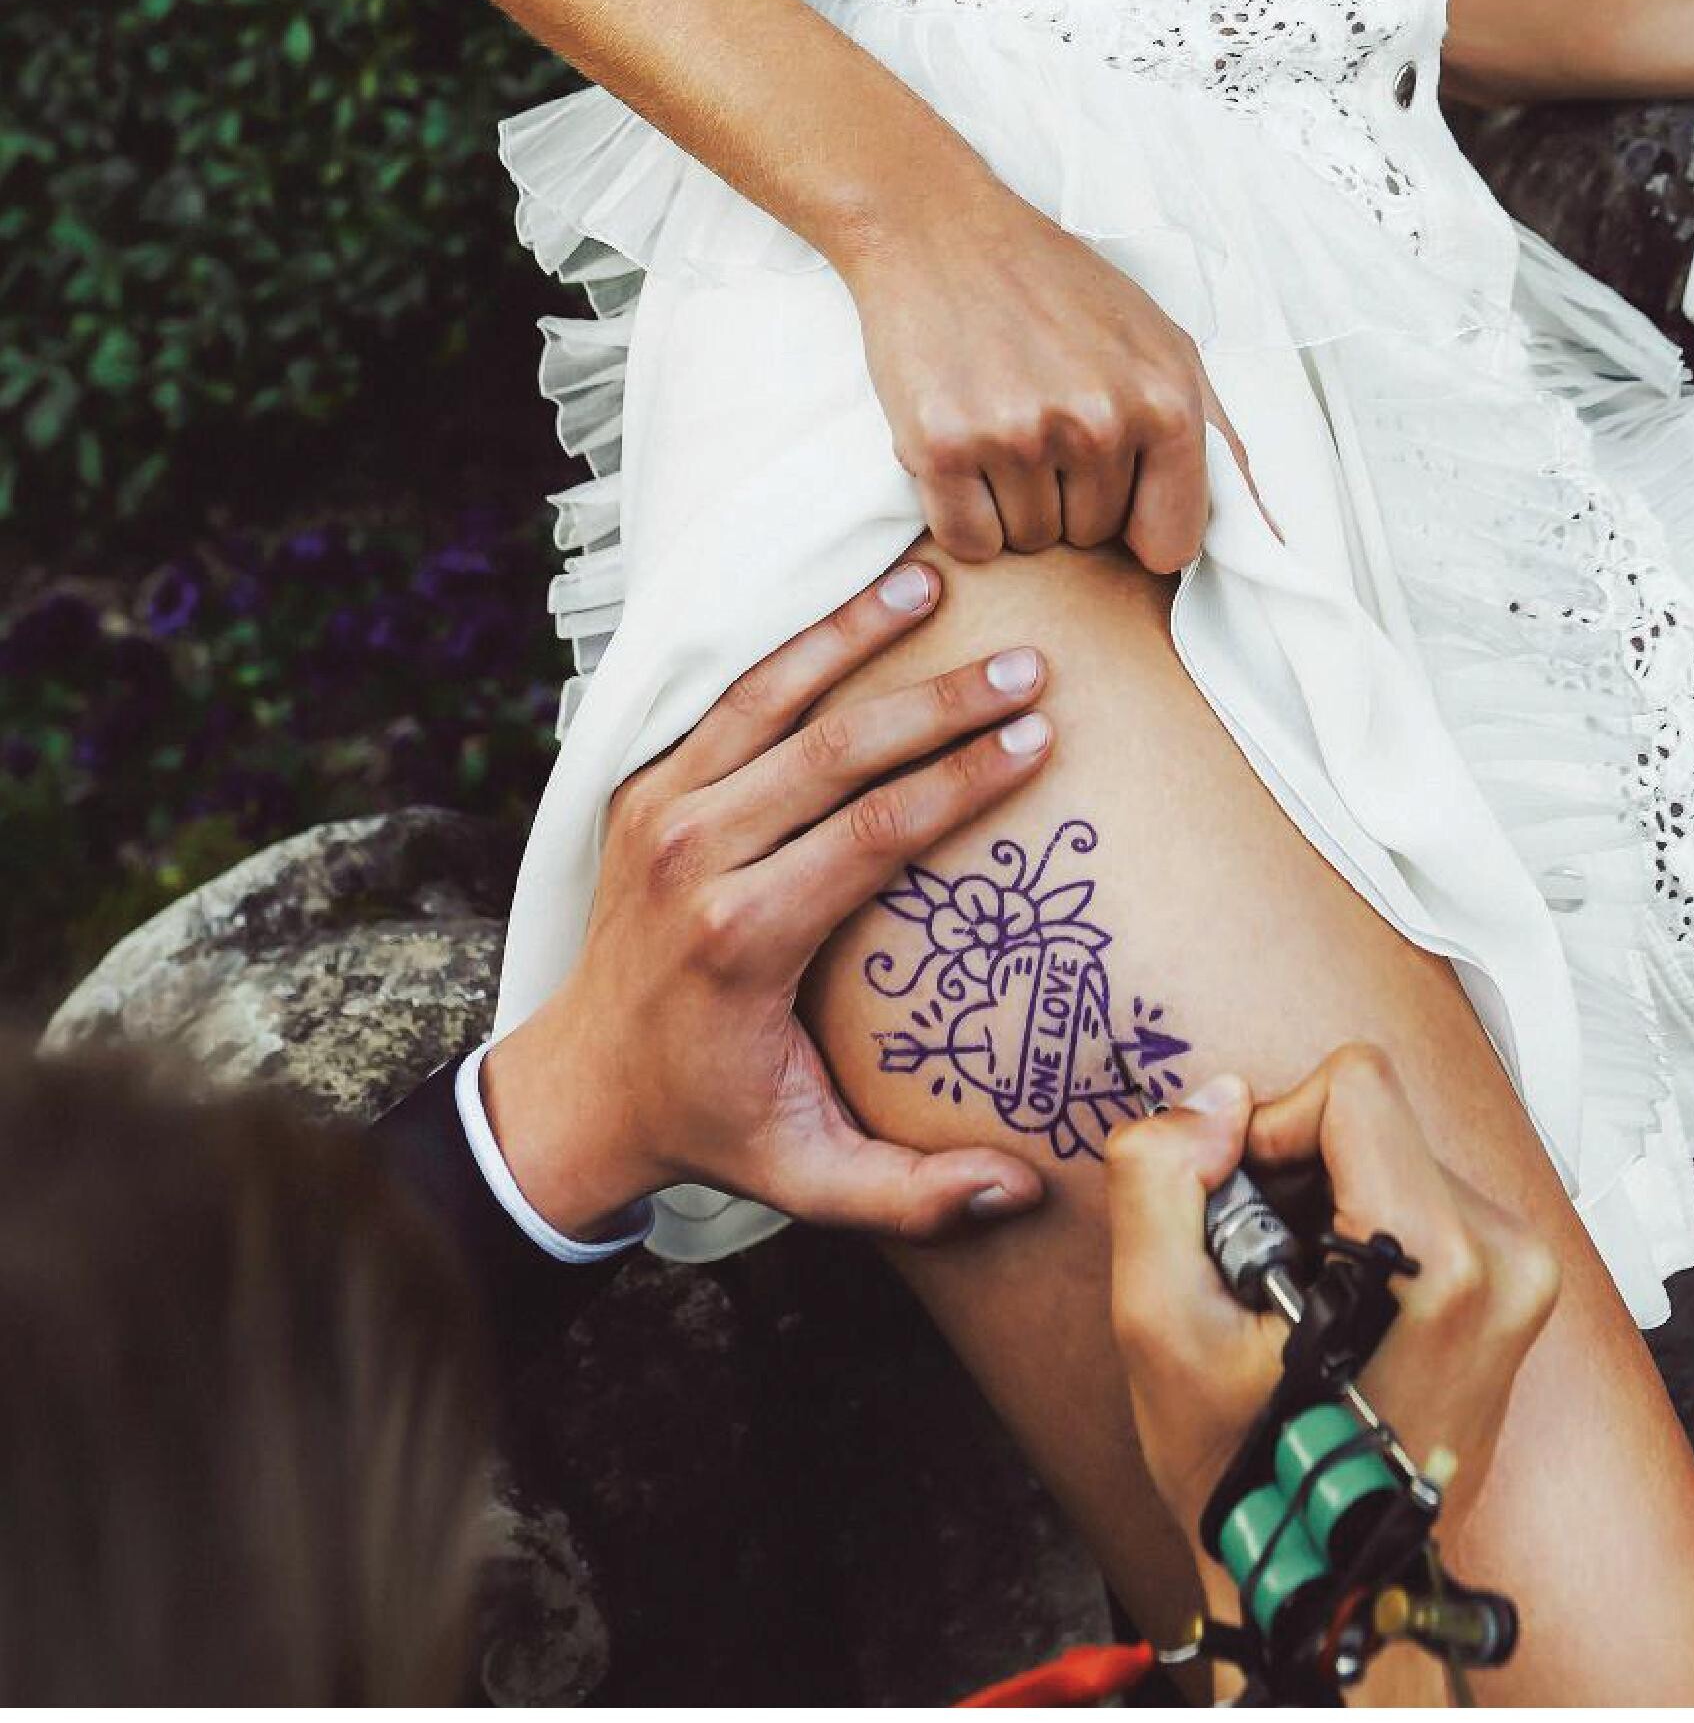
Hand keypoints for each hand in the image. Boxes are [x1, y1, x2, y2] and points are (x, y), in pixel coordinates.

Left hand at [480, 552, 1057, 1239]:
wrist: (575, 1089)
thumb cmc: (709, 1123)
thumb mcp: (806, 1177)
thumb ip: (912, 1192)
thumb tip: (1022, 1191)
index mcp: (744, 937)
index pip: (874, 832)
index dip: (962, 781)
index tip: (1038, 739)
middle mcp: (696, 858)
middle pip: (836, 749)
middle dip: (941, 701)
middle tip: (1026, 665)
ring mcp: (661, 811)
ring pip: (773, 696)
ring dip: (857, 634)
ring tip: (932, 581)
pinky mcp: (644, 786)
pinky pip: (729, 699)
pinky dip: (796, 646)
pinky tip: (855, 601)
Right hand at [835, 175, 1282, 573]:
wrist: (942, 229)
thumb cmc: (1060, 288)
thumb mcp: (1164, 343)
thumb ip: (1221, 442)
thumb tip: (1275, 541)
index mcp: (1164, 400)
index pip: (1170, 542)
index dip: (1138, 519)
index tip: (1112, 477)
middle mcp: (1097, 421)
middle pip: (1093, 538)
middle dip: (1070, 495)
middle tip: (1043, 416)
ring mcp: (1017, 434)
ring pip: (1030, 543)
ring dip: (1015, 501)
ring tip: (1004, 418)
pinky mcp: (942, 445)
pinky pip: (969, 542)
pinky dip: (964, 513)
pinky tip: (964, 445)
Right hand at [1104, 1044, 1562, 1561]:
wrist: (1328, 1575)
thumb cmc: (1253, 1473)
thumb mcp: (1158, 1325)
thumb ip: (1161, 1181)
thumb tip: (1219, 1100)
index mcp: (1441, 1261)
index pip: (1354, 1084)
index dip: (1272, 1131)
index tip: (1247, 1217)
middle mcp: (1506, 1257)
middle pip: (1375, 1118)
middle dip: (1300, 1177)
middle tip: (1266, 1279)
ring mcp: (1522, 1274)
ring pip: (1396, 1152)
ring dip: (1331, 1206)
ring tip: (1300, 1306)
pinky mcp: (1517, 1283)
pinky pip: (1425, 1195)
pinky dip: (1368, 1233)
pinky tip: (1338, 1313)